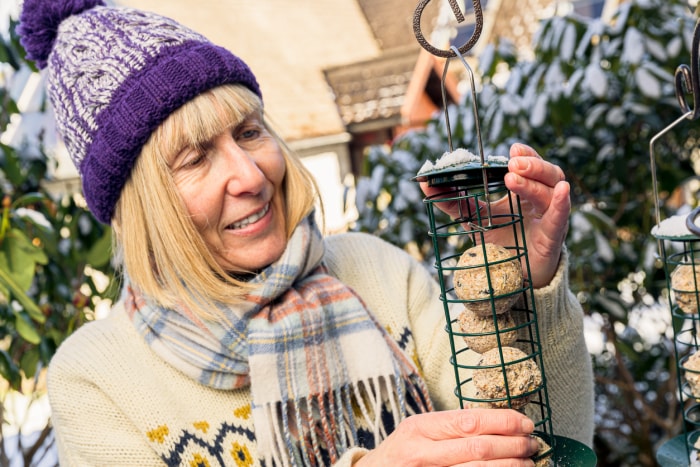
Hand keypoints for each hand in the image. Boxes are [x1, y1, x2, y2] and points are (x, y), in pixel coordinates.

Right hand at [354, 408, 537, 466]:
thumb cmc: (400, 455)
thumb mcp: (418, 432)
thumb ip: (449, 427)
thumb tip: (496, 422)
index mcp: (420, 428)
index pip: (470, 421)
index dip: (504, 422)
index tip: (525, 423)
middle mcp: (421, 452)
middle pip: (479, 447)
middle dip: (513, 445)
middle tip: (533, 444)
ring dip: (510, 466)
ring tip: (527, 463)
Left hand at [420, 143, 569, 287]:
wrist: (513, 279)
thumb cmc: (500, 244)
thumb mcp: (474, 219)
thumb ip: (453, 202)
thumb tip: (425, 183)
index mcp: (525, 192)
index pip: (532, 165)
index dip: (527, 154)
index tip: (512, 148)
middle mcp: (541, 200)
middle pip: (547, 173)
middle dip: (531, 164)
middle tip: (512, 163)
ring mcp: (549, 217)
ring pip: (552, 191)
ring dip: (535, 182)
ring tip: (515, 177)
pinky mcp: (553, 237)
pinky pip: (561, 216)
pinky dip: (562, 203)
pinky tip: (562, 191)